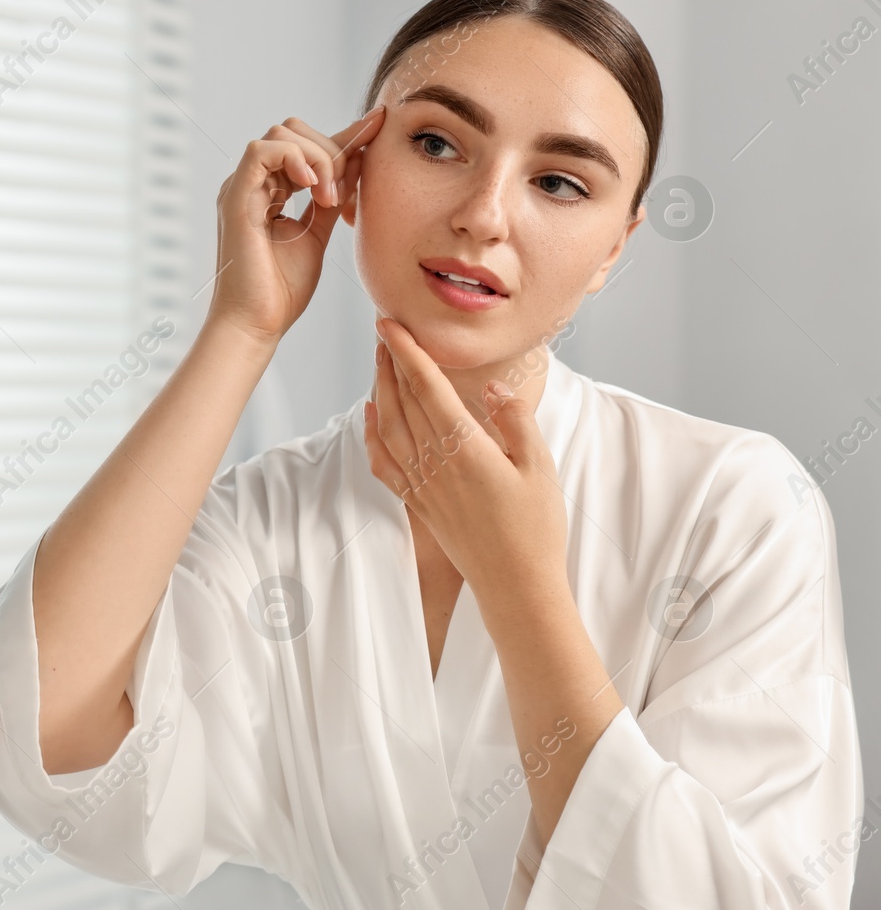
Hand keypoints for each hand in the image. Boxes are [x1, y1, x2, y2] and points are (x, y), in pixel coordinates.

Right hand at [209, 107, 385, 345]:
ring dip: (317, 158)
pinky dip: (296, 160)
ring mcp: (242, 188)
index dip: (345, 134)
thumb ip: (334, 197)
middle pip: (294, 130)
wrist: (257, 324)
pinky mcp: (235, 197)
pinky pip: (263, 150)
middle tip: (341, 197)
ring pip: (282, 134)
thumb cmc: (281, 291)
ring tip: (328, 199)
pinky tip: (313, 189)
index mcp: (268, 191)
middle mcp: (252, 184)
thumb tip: (359, 159)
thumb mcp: (318, 233)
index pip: (307, 147)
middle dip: (330, 151)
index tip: (379, 124)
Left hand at [362, 318, 566, 603]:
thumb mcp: (539, 466)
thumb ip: (514, 421)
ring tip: (378, 361)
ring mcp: (422, 485)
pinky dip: (371, 435)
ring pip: (388, 426)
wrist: (516, 586)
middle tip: (383, 330)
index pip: (427, 388)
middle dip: (389, 361)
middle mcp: (435, 463)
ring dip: (379, 390)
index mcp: (465, 448)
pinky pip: (384, 463)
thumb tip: (490, 386)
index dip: (406, 352)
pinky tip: (371, 416)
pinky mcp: (418, 503)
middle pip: (402, 401)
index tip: (389, 324)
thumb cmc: (536, 527)